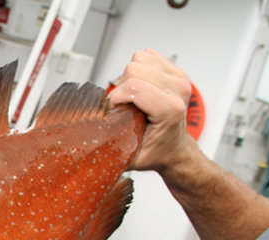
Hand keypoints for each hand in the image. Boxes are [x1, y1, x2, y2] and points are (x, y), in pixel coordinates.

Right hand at [107, 48, 195, 173]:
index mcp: (171, 110)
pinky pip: (146, 54)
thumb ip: (112, 143)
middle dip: (122, 86)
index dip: (115, 97)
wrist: (174, 148)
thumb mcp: (131, 156)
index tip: (114, 111)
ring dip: (130, 76)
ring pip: (140, 58)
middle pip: (135, 68)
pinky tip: (140, 86)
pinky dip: (138, 69)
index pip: (134, 87)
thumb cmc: (157, 150)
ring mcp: (179, 78)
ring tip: (133, 95)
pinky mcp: (174, 70)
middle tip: (124, 105)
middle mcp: (178, 90)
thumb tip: (89, 134)